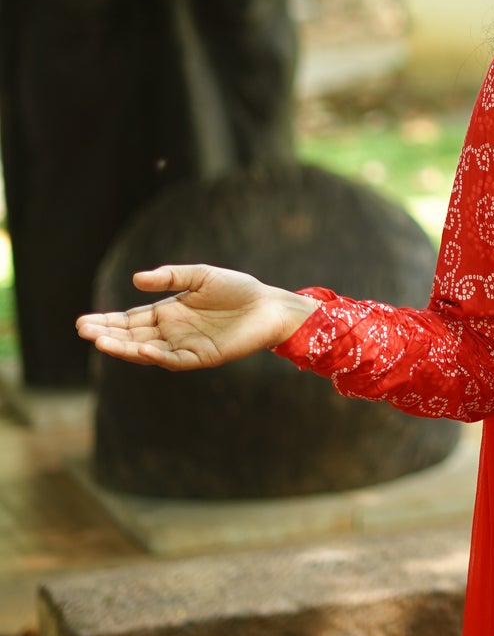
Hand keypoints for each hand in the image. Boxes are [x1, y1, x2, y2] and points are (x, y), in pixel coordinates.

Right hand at [76, 265, 316, 371]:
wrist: (269, 305)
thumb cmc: (236, 288)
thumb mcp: (200, 275)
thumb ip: (170, 277)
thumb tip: (136, 279)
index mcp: (167, 312)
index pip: (130, 320)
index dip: (107, 322)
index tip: (83, 323)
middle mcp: (171, 332)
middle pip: (132, 336)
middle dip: (108, 334)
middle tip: (83, 331)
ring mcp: (185, 346)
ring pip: (147, 350)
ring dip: (125, 347)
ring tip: (101, 342)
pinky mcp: (202, 357)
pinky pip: (175, 359)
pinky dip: (158, 356)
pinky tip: (143, 349)